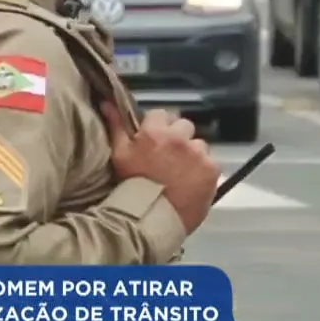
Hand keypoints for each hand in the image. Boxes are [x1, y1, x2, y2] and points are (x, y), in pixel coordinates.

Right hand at [102, 103, 219, 233]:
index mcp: (155, 132)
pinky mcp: (212, 169)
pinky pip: (210, 162)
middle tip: (169, 157)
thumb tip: (107, 102)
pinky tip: (192, 182)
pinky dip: (203, 170)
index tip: (154, 141)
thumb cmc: (131, 186)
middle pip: (183, 126)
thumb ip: (116, 125)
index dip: (157, 127)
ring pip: (198, 145)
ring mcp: (198, 153)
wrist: (152, 219)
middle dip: (177, 138)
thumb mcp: (119, 155)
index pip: (160, 114)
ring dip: (192, 154)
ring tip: (182, 172)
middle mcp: (179, 138)